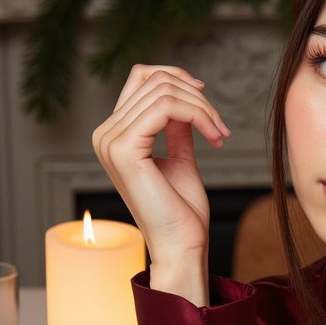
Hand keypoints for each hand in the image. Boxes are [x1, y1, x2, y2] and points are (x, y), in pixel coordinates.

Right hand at [93, 64, 230, 301]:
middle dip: (197, 98)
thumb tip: (184, 97)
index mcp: (114, 136)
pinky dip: (198, 115)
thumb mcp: (180, 159)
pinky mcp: (124, 150)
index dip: (178, 78)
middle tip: (220, 128)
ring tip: (219, 135)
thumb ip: (176, 128)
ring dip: (203, 109)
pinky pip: (165, 108)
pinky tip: (214, 137)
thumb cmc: (182, 212)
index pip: (140, 78)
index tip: (207, 101)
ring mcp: (110, 141)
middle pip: (154, 80)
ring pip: (164, 91)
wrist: (182, 246)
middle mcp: (105, 135)